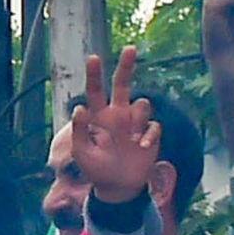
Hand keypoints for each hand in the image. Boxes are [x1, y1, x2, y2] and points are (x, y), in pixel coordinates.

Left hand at [66, 47, 161, 208]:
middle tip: (130, 48)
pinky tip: (142, 147)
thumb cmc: (96, 168)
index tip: (93, 58)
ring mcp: (134, 123)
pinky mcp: (149, 134)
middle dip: (126, 66)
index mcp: (98, 117)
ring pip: (142, 103)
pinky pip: (153, 125)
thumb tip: (80, 108)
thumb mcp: (81, 152)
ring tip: (129, 139)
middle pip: (123, 84)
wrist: (117, 186)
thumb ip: (80, 131)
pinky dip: (148, 134)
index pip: (95, 92)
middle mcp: (117, 115)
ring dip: (137, 118)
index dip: (94, 75)